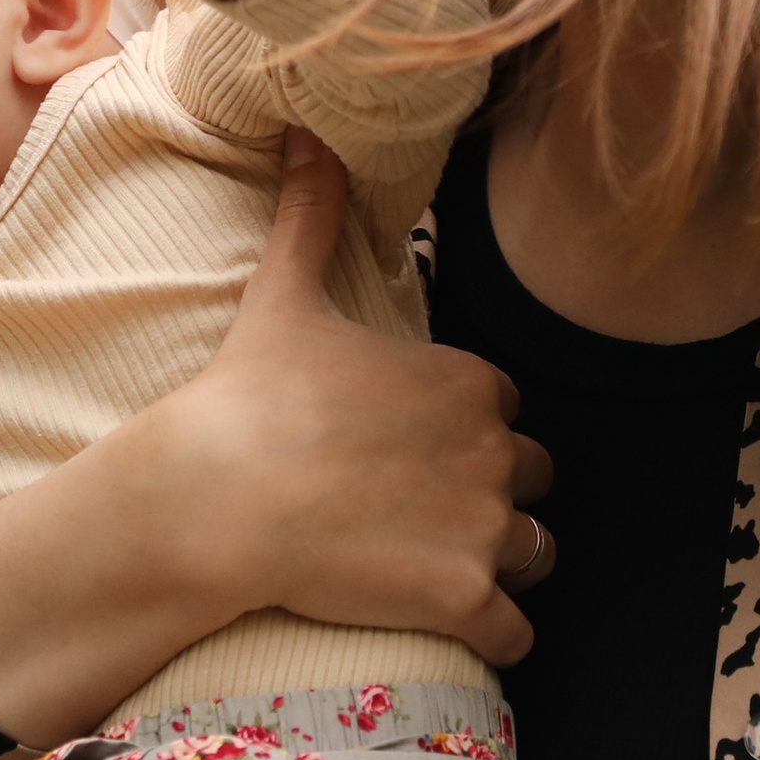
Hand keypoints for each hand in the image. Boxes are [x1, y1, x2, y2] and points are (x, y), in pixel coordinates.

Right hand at [0, 130, 552, 744]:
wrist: (221, 495)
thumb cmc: (253, 392)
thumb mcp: (286, 290)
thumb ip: (312, 209)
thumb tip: (306, 127)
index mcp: (468, 380)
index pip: (506, 406)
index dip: (468, 424)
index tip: (417, 440)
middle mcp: (495, 452)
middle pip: (534, 478)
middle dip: (496, 492)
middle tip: (427, 505)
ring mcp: (485, 529)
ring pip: (538, 553)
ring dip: (504, 561)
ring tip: (442, 561)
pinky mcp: (466, 600)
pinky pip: (518, 631)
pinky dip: (495, 632)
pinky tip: (450, 622)